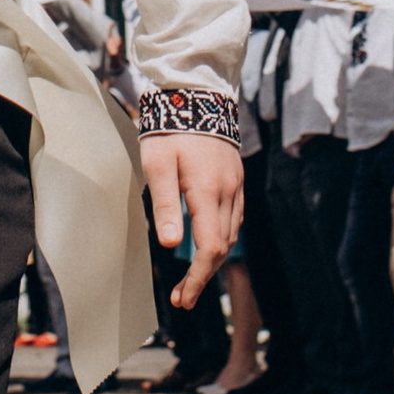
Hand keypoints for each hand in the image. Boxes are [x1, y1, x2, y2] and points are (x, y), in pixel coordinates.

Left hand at [141, 131, 241, 306]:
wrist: (196, 95)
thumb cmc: (170, 130)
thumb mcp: (158, 165)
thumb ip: (166, 205)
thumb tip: (172, 246)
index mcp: (208, 192)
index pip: (209, 248)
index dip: (198, 278)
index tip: (182, 298)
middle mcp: (228, 192)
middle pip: (222, 247)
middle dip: (203, 276)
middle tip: (182, 298)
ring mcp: (235, 185)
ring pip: (230, 234)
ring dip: (213, 260)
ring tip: (192, 278)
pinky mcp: (236, 178)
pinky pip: (233, 218)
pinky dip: (221, 238)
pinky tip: (206, 244)